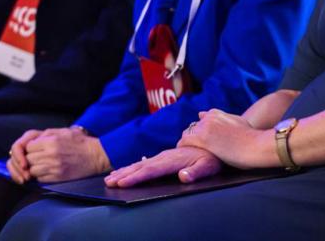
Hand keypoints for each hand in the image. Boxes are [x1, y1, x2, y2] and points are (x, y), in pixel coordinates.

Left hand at [10, 127, 110, 183]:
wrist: (95, 156)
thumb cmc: (80, 142)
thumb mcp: (64, 131)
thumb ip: (46, 134)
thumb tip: (32, 141)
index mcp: (52, 141)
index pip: (28, 147)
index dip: (30, 148)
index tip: (35, 149)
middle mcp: (51, 154)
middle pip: (28, 159)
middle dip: (31, 158)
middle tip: (39, 157)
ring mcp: (54, 167)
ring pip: (32, 170)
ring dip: (35, 168)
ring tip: (43, 164)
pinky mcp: (58, 177)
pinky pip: (40, 179)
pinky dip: (41, 176)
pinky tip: (48, 170)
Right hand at [105, 146, 221, 187]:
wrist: (215, 142)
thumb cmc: (212, 158)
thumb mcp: (208, 166)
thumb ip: (196, 172)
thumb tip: (183, 176)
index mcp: (173, 160)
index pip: (151, 170)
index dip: (136, 177)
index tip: (122, 183)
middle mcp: (166, 157)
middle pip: (141, 166)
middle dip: (124, 174)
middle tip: (109, 182)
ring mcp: (164, 156)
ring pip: (140, 164)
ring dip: (125, 171)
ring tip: (110, 178)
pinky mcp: (164, 157)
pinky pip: (145, 163)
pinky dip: (132, 167)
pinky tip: (125, 171)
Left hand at [177, 109, 275, 169]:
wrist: (256, 145)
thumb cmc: (251, 138)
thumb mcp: (238, 122)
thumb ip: (224, 119)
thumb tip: (205, 114)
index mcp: (216, 113)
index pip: (200, 121)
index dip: (201, 134)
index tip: (206, 144)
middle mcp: (209, 117)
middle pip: (192, 128)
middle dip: (193, 140)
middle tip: (199, 152)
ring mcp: (204, 127)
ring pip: (186, 135)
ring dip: (189, 145)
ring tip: (192, 157)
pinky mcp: (202, 138)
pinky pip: (183, 143)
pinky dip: (183, 150)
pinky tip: (187, 158)